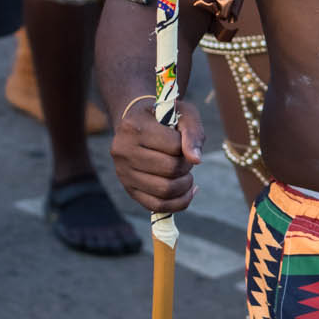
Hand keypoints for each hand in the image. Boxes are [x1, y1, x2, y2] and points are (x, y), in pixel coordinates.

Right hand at [110, 94, 203, 215]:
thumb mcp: (182, 113)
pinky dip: (178, 202)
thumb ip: (192, 132)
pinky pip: (157, 206)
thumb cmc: (164, 117)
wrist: (137, 124)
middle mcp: (123, 150)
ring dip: (185, 185)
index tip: (185, 143)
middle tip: (187, 160)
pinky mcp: (129, 189)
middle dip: (187, 167)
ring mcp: (123, 172)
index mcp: (134, 126)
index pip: (173, 146)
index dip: (188, 147)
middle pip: (170, 169)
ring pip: (164, 190)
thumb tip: (196, 159)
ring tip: (187, 175)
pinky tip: (187, 191)